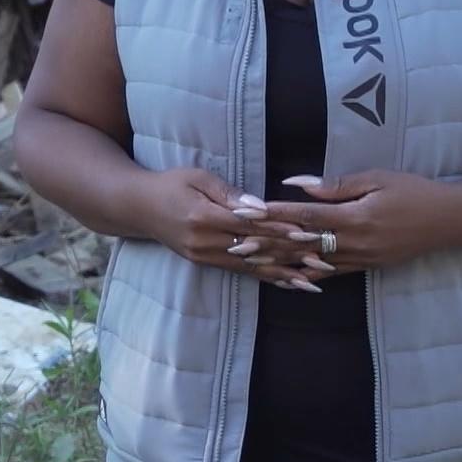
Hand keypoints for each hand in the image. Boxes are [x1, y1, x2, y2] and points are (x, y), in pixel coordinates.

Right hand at [136, 167, 327, 290]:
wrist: (138, 207)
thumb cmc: (170, 184)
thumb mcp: (198, 177)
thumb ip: (229, 193)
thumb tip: (259, 207)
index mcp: (203, 216)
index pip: (249, 224)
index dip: (279, 228)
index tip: (308, 231)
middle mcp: (204, 242)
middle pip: (254, 249)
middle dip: (290, 254)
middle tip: (323, 257)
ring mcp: (204, 256)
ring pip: (251, 266)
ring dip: (284, 272)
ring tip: (315, 279)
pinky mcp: (205, 262)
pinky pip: (241, 272)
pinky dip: (266, 278)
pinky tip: (288, 284)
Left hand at [256, 171, 461, 272]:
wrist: (448, 221)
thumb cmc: (413, 191)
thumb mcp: (376, 179)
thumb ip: (336, 186)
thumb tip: (298, 185)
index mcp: (355, 217)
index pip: (306, 217)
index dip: (275, 215)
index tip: (248, 213)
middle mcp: (355, 242)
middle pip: (302, 244)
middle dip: (268, 244)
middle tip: (237, 245)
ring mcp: (361, 258)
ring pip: (312, 263)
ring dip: (280, 263)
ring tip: (252, 264)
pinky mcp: (367, 267)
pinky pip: (332, 274)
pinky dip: (307, 275)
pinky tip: (288, 278)